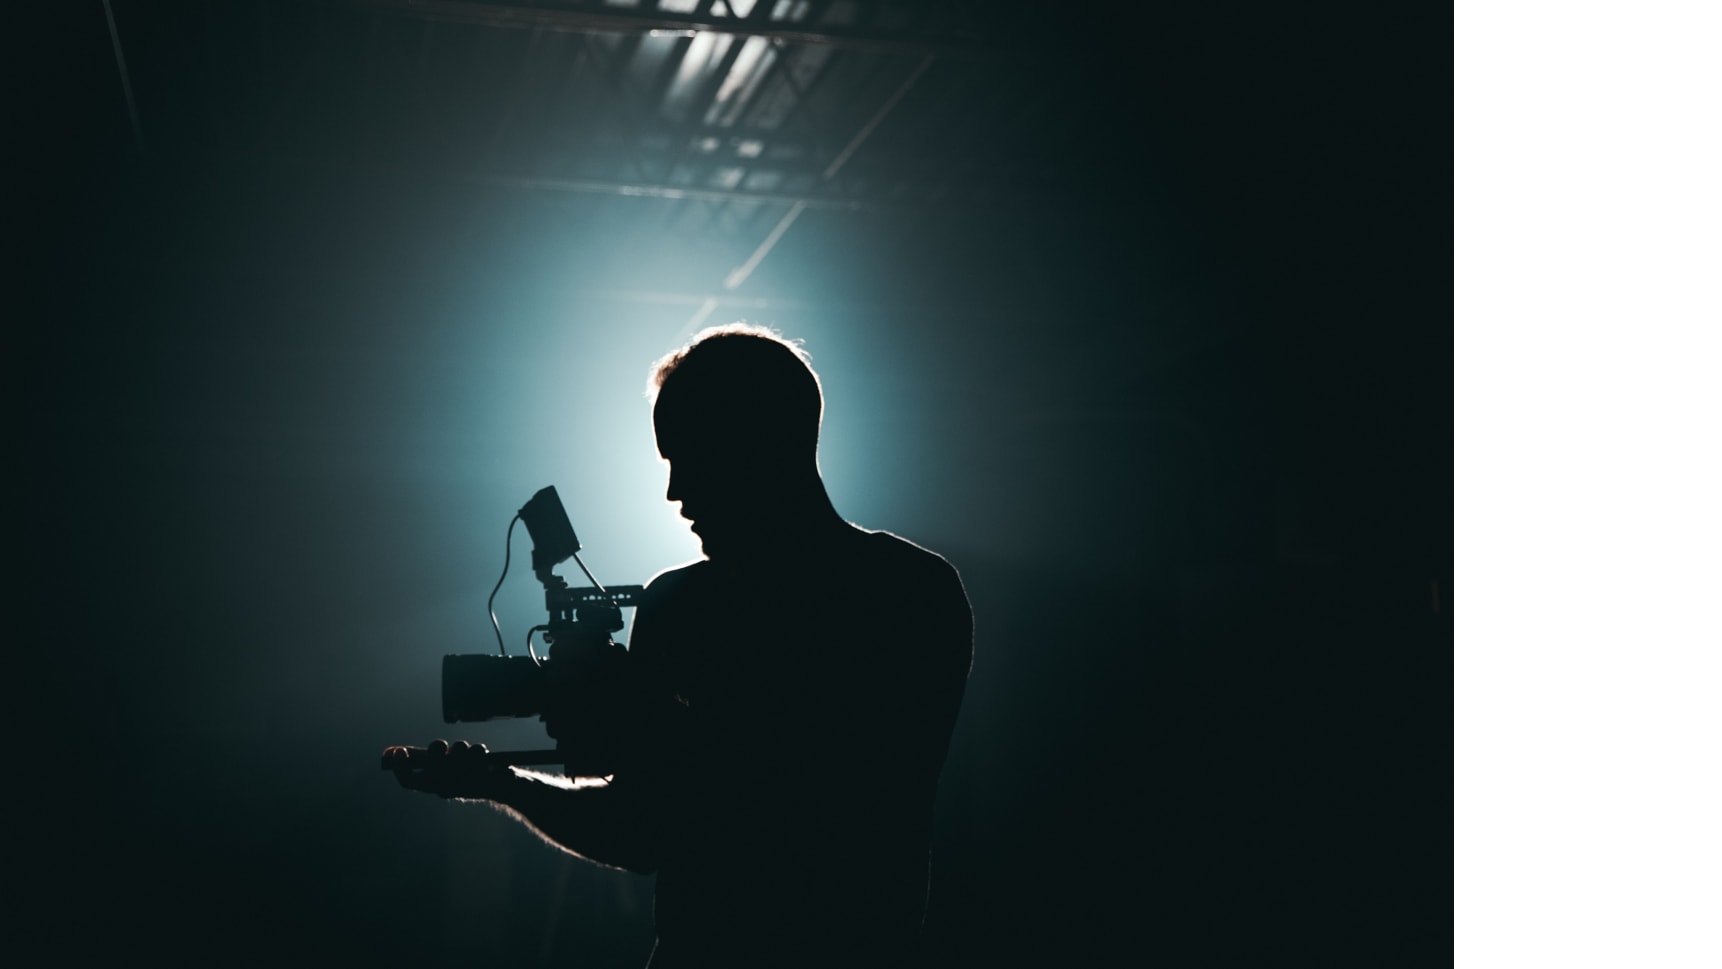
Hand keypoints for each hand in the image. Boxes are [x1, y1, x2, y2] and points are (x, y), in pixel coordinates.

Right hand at [381, 739, 509, 799]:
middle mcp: (445, 788)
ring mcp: (465, 784)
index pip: (409, 782)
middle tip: (440, 747)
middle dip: (435, 754)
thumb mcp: (437, 766)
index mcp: (432, 785)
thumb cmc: (461, 772)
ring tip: (465, 750)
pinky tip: (480, 755)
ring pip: (456, 759)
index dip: (400, 768)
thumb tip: (389, 752)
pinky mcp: (485, 778)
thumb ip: (417, 758)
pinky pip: (476, 755)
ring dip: (459, 749)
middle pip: (432, 771)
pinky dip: (477, 751)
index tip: (398, 752)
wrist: (496, 783)